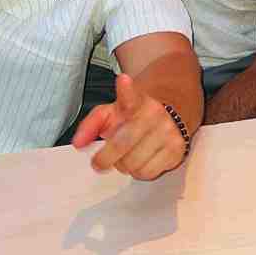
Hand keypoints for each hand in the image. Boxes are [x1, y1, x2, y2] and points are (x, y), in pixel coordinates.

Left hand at [72, 74, 189, 180]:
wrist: (173, 107)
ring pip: (133, 164)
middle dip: (106, 158)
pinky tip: (142, 158)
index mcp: (137, 101)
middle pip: (122, 145)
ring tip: (127, 154)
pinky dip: (139, 172)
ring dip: (124, 165)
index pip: (130, 96)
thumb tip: (78, 143)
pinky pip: (147, 173)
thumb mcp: (112, 112)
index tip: (123, 80)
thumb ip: (91, 125)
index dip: (125, 89)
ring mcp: (168, 132)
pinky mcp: (177, 149)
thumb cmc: (137, 113)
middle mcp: (154, 114)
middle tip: (100, 161)